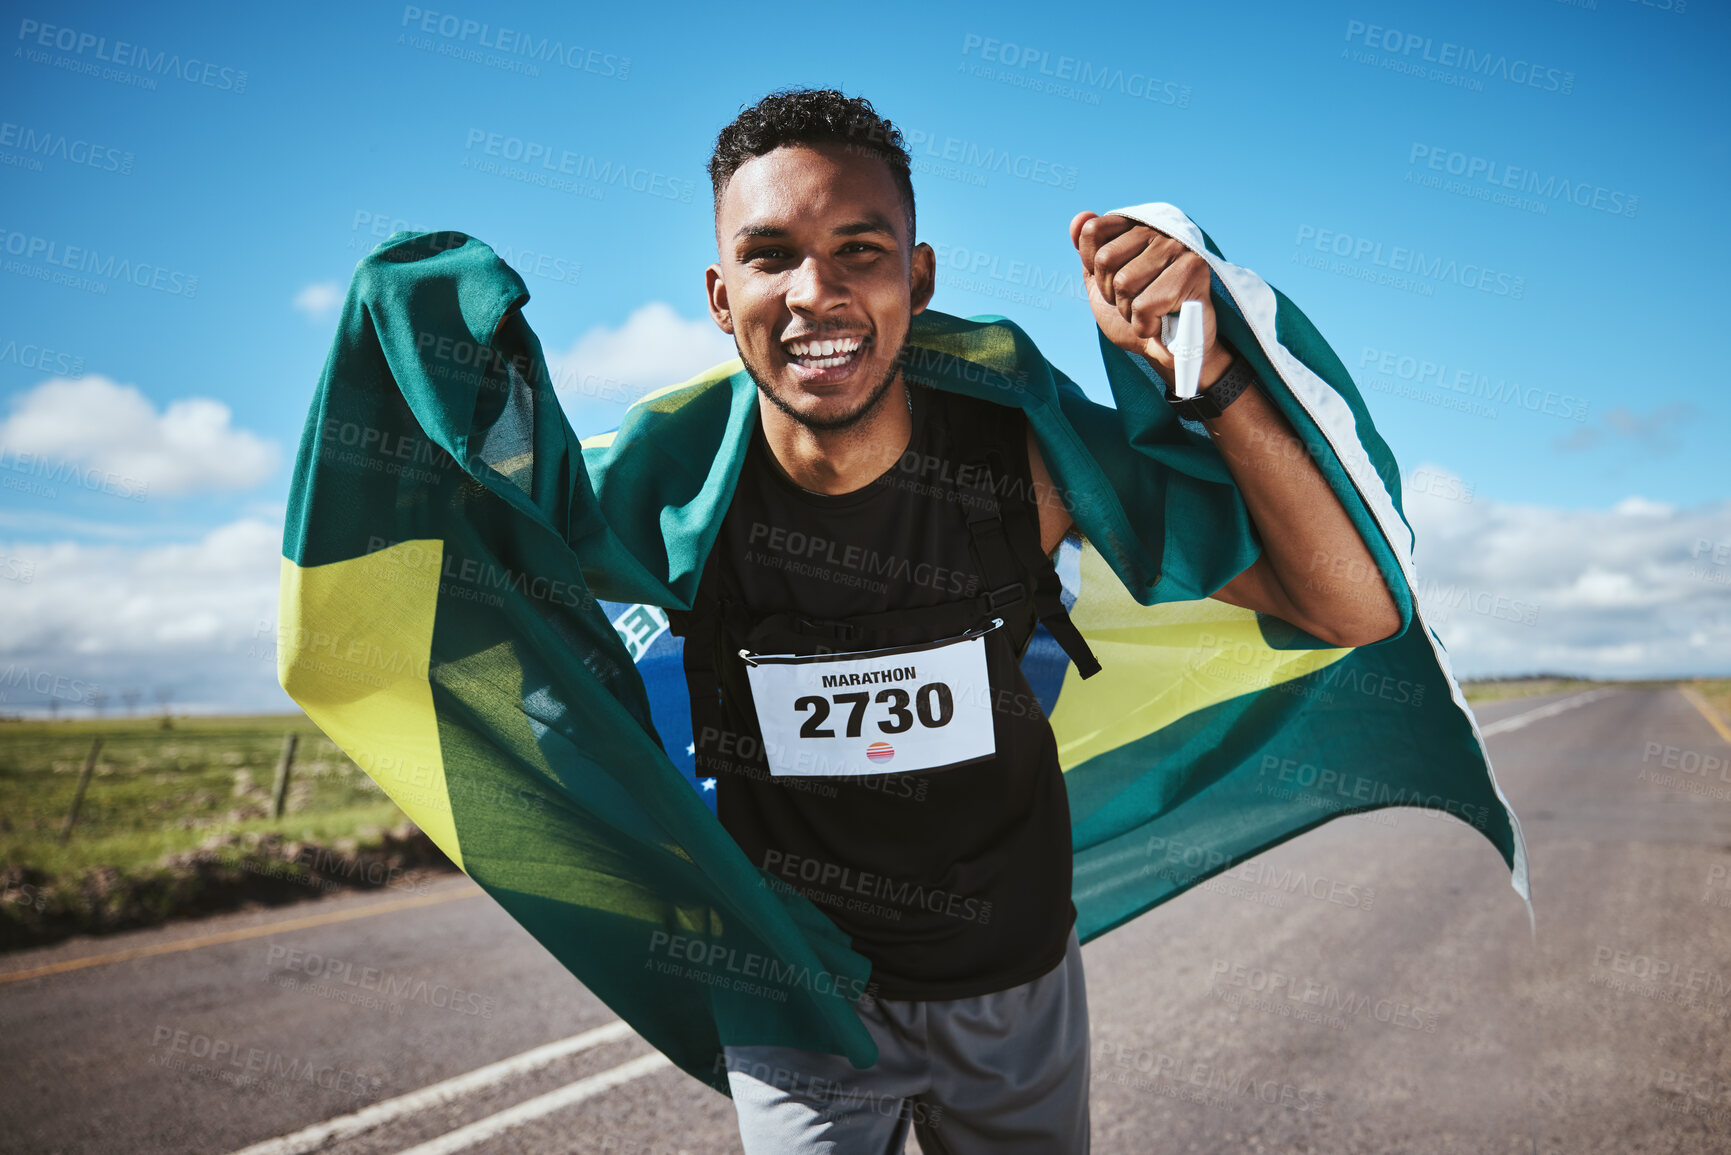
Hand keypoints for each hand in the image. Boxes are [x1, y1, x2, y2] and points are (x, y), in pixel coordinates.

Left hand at [1069, 211, 1231, 387]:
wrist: (1171, 351)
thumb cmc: (1139, 314)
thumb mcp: (1103, 283)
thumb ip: (1089, 253)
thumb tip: (1079, 218)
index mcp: (1139, 226)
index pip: (1093, 231)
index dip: (1093, 267)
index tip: (1113, 283)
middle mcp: (1161, 230)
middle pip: (1105, 259)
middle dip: (1111, 293)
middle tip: (1135, 301)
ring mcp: (1179, 247)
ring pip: (1123, 283)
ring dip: (1129, 310)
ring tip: (1151, 311)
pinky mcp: (1193, 272)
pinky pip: (1143, 306)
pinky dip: (1145, 325)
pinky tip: (1162, 322)